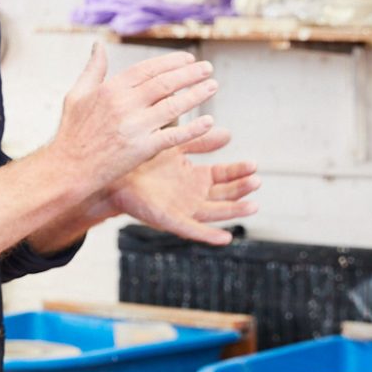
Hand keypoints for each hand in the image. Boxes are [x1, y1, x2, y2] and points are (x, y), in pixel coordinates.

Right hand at [49, 45, 219, 190]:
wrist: (68, 169)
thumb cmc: (71, 133)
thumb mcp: (76, 95)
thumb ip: (92, 69)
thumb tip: (98, 45)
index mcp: (110, 89)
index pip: (147, 69)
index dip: (171, 62)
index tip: (188, 59)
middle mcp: (124, 104)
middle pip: (164, 83)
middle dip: (190, 73)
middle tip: (207, 68)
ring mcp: (134, 126)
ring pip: (173, 105)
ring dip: (196, 94)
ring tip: (212, 86)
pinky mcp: (142, 149)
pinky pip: (173, 136)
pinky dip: (193, 128)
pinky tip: (208, 122)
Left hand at [105, 139, 260, 244]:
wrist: (115, 176)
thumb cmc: (144, 162)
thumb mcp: (177, 147)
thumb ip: (201, 142)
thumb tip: (228, 133)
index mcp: (196, 179)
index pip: (224, 176)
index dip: (239, 172)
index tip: (254, 165)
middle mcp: (193, 196)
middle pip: (224, 194)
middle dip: (241, 189)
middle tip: (256, 182)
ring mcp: (183, 210)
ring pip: (215, 213)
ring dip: (234, 211)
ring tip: (252, 206)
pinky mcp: (170, 221)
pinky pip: (193, 230)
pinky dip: (209, 235)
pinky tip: (225, 237)